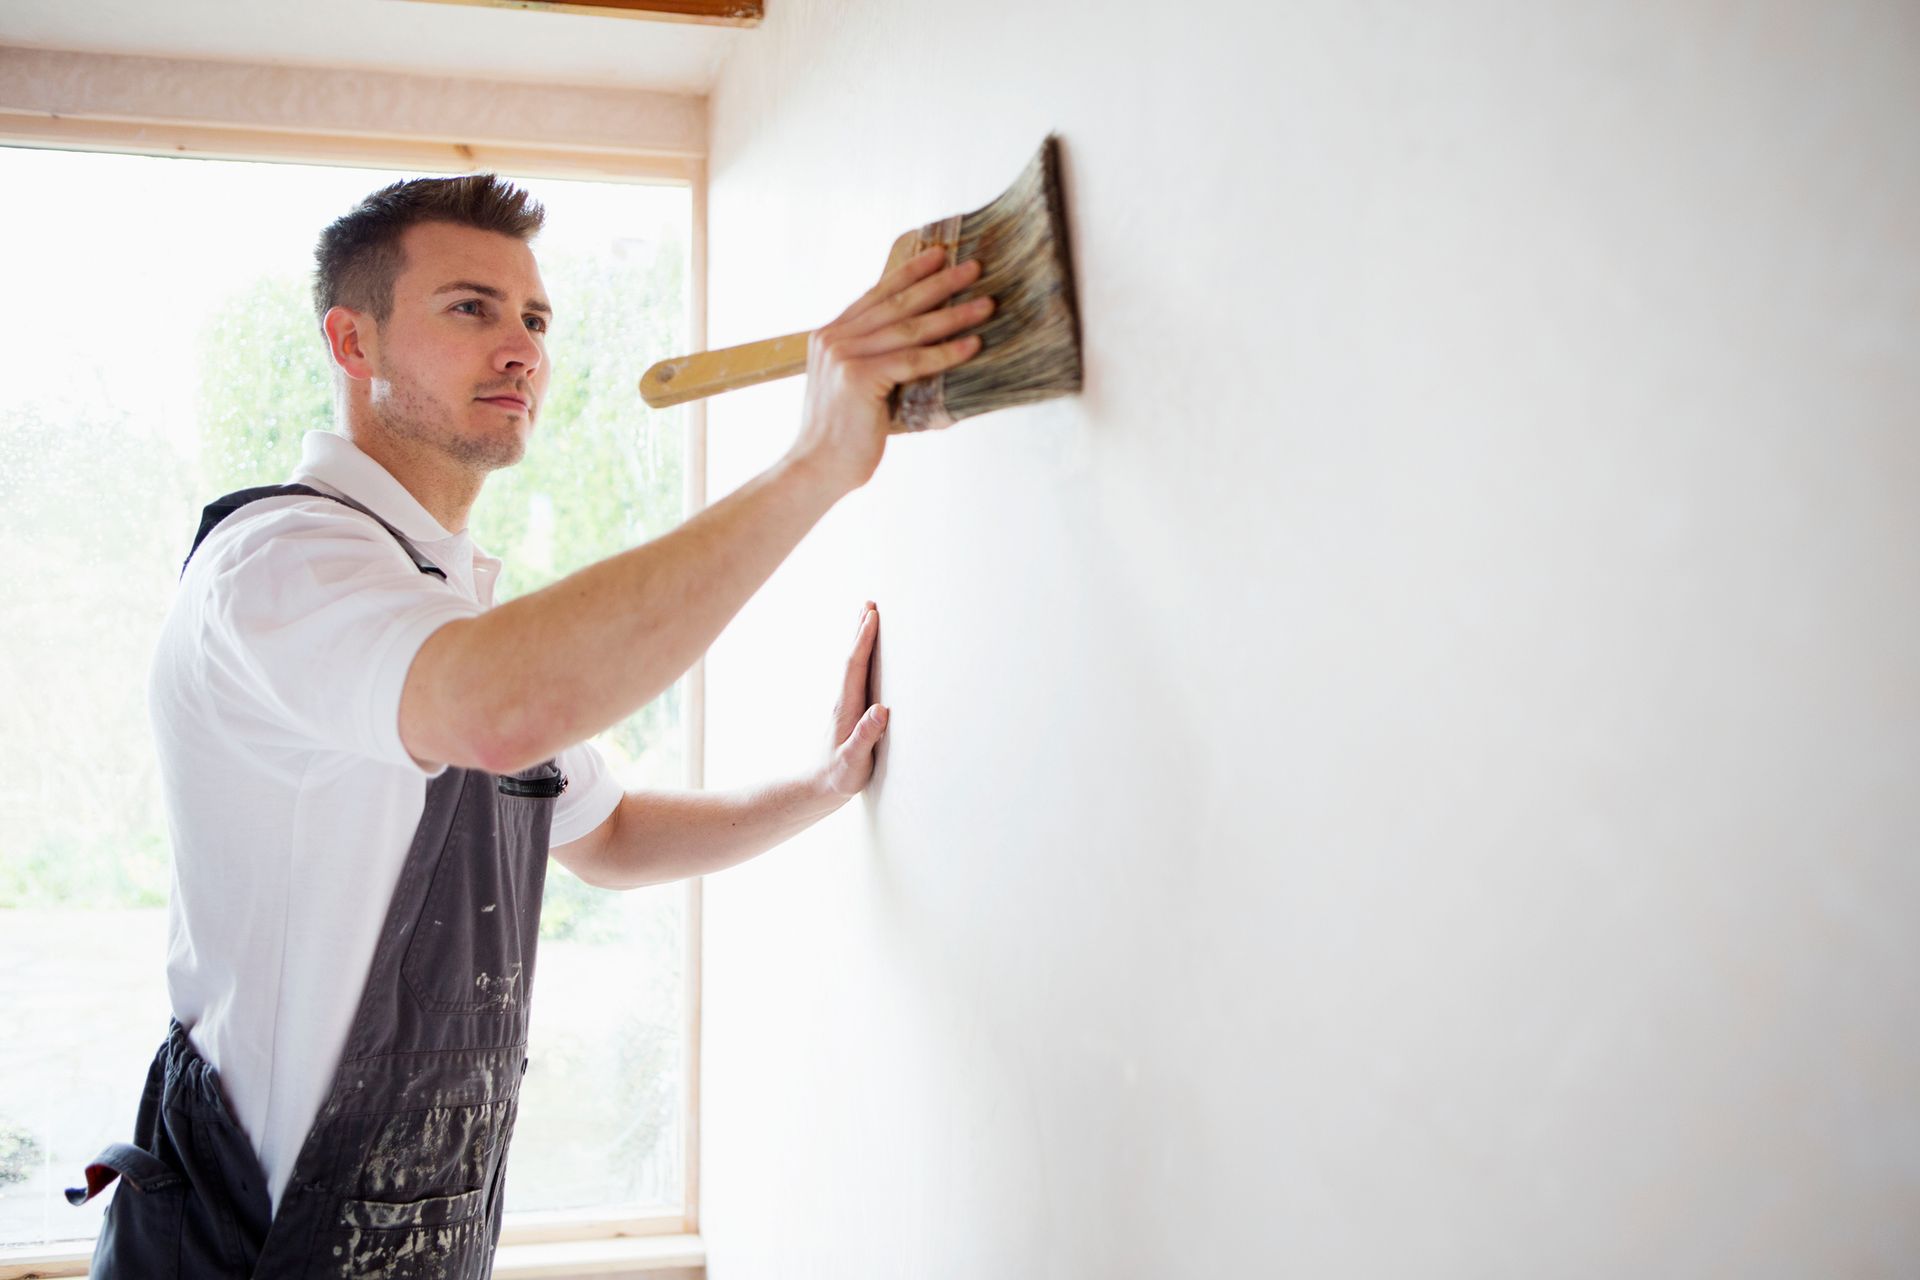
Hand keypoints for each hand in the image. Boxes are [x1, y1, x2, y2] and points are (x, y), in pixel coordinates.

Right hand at [786, 248, 994, 495]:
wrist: (818, 468)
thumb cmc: (845, 434)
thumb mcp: (857, 385)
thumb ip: (877, 359)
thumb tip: (923, 343)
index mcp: (831, 335)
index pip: (877, 294)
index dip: (910, 272)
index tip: (939, 255)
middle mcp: (834, 339)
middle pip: (897, 302)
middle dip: (939, 283)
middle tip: (974, 267)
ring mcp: (843, 356)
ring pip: (909, 328)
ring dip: (953, 315)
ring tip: (986, 305)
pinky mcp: (857, 377)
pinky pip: (912, 359)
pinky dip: (946, 352)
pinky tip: (973, 344)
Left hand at [819, 600, 888, 798]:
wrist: (816, 788)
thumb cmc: (837, 777)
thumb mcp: (853, 761)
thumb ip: (866, 737)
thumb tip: (881, 710)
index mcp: (846, 707)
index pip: (854, 666)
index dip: (863, 640)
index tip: (872, 616)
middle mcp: (843, 700)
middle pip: (851, 657)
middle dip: (861, 630)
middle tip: (870, 603)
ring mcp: (844, 704)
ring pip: (853, 664)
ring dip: (860, 640)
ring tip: (867, 618)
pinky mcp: (848, 711)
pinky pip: (856, 675)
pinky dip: (861, 658)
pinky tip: (865, 657)